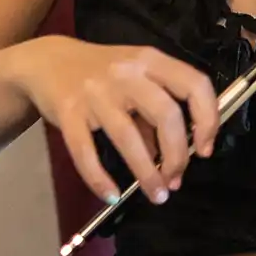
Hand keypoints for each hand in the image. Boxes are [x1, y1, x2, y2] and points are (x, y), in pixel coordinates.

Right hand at [8, 37, 218, 204]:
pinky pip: (86, 152)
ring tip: (157, 195)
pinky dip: (99, 179)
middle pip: (166, 114)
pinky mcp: (68, 112)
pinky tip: (112, 195)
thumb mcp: (135, 78)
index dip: (208, 119)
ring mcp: (95, 92)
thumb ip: (155, 112)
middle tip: (176, 179)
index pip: (194, 84)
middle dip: (178, 155)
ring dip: (147, 173)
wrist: (47, 62)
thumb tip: (172, 157)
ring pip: (128, 137)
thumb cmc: (101, 72)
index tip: (205, 149)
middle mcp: (126, 72)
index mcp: (150, 59)